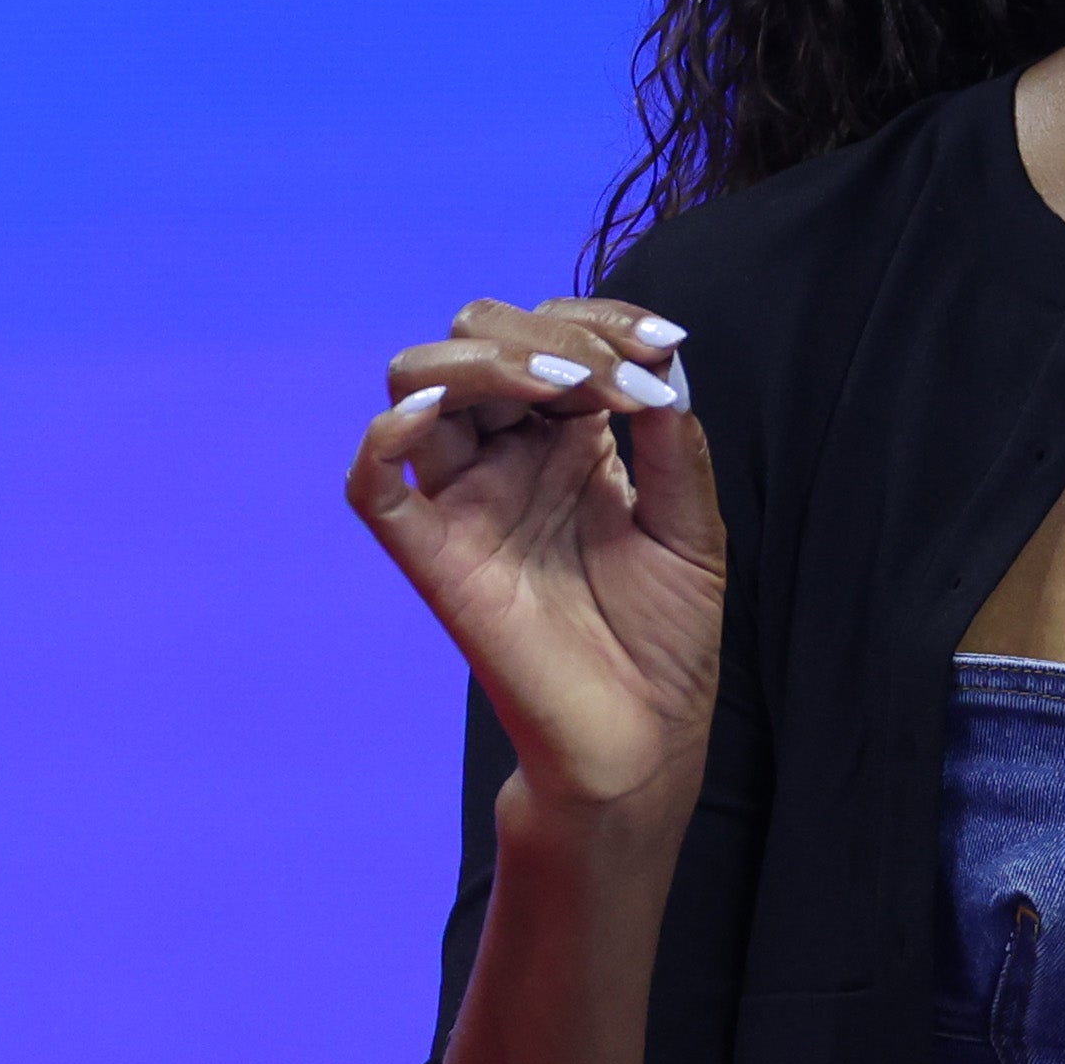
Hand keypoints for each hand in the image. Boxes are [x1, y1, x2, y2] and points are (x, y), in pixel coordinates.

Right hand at [343, 297, 723, 821]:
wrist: (642, 744)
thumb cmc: (665, 642)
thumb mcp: (691, 528)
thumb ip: (675, 444)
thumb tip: (661, 360)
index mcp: (566, 438)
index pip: (552, 332)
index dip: (601, 319)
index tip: (663, 346)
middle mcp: (506, 456)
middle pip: (475, 338)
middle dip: (546, 333)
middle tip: (615, 380)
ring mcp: (463, 501)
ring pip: (419, 382)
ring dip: (485, 362)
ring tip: (562, 386)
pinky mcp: (433, 558)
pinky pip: (373, 486)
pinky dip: (386, 439)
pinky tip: (435, 416)